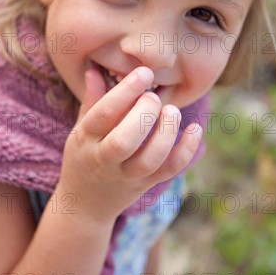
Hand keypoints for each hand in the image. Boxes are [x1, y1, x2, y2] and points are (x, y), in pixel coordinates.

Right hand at [57, 67, 201, 223]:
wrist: (84, 205)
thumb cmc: (83, 156)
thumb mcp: (80, 130)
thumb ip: (91, 101)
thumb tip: (94, 70)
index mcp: (86, 140)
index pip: (103, 115)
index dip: (125, 92)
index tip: (144, 73)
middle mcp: (105, 160)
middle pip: (124, 141)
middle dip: (144, 114)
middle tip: (153, 97)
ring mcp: (127, 176)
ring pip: (149, 160)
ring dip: (165, 133)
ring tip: (172, 111)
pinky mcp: (146, 185)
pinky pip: (169, 171)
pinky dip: (186, 151)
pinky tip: (195, 129)